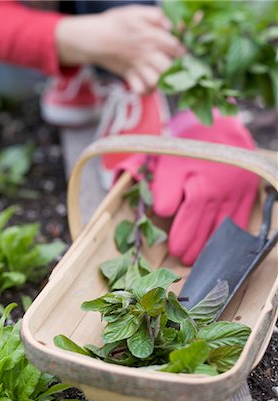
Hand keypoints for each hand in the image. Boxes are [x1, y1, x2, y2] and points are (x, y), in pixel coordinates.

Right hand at [55, 5, 182, 93]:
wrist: (94, 38)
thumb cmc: (115, 23)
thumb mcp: (136, 12)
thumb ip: (155, 16)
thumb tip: (170, 25)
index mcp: (152, 37)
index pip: (176, 47)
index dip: (183, 52)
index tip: (184, 54)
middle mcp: (147, 54)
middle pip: (169, 67)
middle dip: (175, 70)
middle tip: (176, 69)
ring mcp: (137, 67)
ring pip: (156, 81)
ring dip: (161, 82)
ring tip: (162, 78)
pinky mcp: (129, 76)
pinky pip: (140, 90)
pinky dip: (146, 91)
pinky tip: (149, 86)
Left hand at [115, 112, 259, 264]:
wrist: (218, 133)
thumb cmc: (189, 152)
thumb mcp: (168, 166)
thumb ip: (163, 189)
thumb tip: (162, 212)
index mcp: (197, 184)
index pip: (187, 219)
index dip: (179, 237)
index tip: (173, 248)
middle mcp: (218, 191)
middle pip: (204, 228)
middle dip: (193, 247)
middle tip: (183, 258)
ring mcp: (235, 194)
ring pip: (222, 228)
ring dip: (209, 246)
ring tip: (197, 258)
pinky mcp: (247, 194)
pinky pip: (240, 222)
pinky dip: (230, 236)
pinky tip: (220, 245)